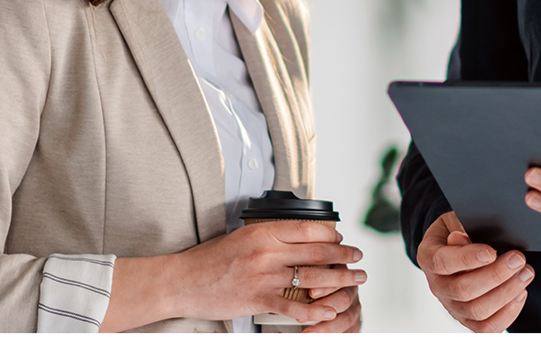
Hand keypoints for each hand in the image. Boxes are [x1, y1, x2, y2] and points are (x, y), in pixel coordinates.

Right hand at [170, 220, 365, 324]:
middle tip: (359, 259)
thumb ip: (269, 236)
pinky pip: (293, 307)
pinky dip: (315, 310)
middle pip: (317, 252)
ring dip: (339, 280)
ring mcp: (264, 276)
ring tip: (355, 281)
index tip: (343, 241)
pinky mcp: (257, 299)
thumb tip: (297, 237)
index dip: (333, 236)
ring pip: (312, 278)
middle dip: (344, 256)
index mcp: (264, 231)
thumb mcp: (241, 236)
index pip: (310, 230)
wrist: (181, 281)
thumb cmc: (208, 259)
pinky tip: (328, 311)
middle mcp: (267, 251)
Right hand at [415, 211, 531, 333]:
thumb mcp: (456, 219)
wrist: (455, 245)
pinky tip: (521, 293)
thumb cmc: (459, 229)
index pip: (443, 262)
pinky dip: (508, 313)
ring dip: (507, 293)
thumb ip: (462, 228)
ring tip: (526, 273)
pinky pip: (487, 327)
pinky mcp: (468, 319)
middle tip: (518, 259)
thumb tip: (464, 238)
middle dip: (496, 275)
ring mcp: (452, 306)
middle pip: (463, 290)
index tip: (491, 252)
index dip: (467, 259)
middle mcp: (437, 285)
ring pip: (478, 311)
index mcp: (428, 256)